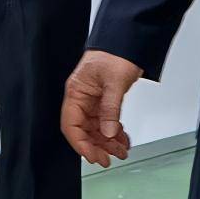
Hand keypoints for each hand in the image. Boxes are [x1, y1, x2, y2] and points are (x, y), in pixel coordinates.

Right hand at [63, 50, 142, 165]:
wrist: (128, 40)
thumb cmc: (116, 52)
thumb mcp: (115, 82)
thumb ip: (111, 109)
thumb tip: (108, 132)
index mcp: (76, 92)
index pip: (71, 125)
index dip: (81, 143)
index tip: (93, 156)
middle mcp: (82, 98)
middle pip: (83, 130)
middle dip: (96, 146)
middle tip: (109, 159)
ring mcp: (93, 100)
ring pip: (96, 128)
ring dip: (107, 142)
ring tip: (120, 151)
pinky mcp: (104, 100)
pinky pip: (106, 122)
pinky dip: (114, 133)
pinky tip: (122, 140)